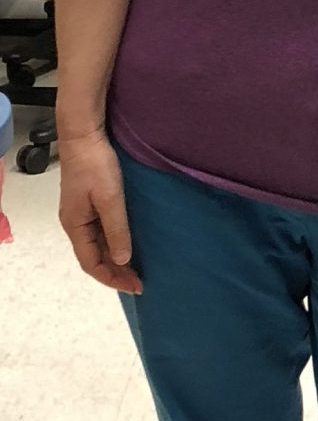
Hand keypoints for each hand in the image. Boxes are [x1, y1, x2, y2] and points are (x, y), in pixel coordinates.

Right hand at [58, 129, 142, 294]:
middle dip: (115, 272)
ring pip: (97, 245)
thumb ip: (116, 229)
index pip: (91, 264)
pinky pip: (99, 231)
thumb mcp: (110, 198)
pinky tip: (127, 244)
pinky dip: (113, 243)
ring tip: (136, 268)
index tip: (136, 287)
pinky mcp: (88, 202)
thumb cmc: (95, 165)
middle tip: (140, 282)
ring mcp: (81, 212)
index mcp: (75, 225)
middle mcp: (74, 223)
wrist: (83, 133)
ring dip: (114, 259)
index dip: (112, 279)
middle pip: (93, 257)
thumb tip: (122, 260)